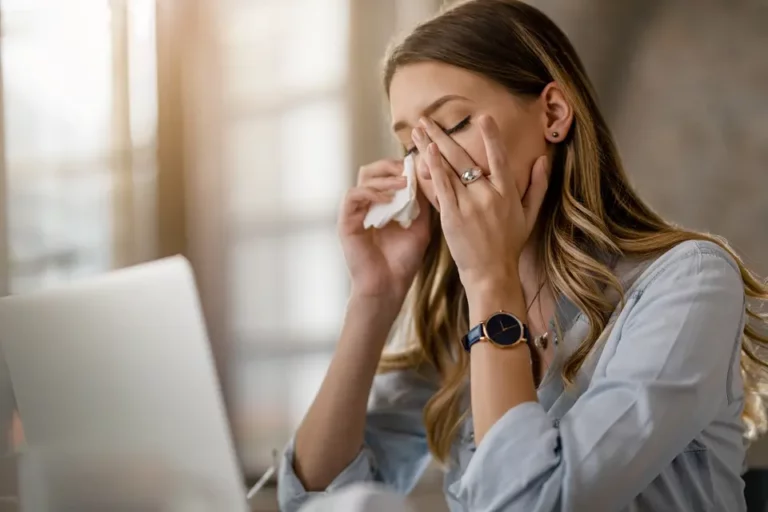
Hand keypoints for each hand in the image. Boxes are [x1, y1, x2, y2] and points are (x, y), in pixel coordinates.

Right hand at [338, 159, 431, 300]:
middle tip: (408, 170)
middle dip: (391, 166)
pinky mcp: (345, 221)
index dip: (400, 167)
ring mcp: (355, 212)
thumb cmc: (403, 261)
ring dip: (384, 178)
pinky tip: (388, 200)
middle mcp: (367, 206)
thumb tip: (427, 177)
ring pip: (363, 179)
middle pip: (372, 170)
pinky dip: (371, 193)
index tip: (419, 166)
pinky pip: (353, 196)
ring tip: (403, 183)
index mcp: (382, 205)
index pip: (386, 175)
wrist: (389, 286)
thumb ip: (421, 204)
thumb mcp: (419, 227)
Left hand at [411, 115, 549, 295]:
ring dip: (431, 146)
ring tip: (417, 130)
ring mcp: (469, 205)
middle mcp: (488, 195)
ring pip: (449, 169)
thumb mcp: (530, 216)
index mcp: (508, 193)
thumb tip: (543, 160)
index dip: (491, 137)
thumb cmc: (509, 245)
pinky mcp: (452, 216)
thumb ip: (537, 187)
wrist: (491, 273)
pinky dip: (433, 168)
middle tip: (428, 118)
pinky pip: (441, 187)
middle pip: (465, 158)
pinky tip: (424, 153)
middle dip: (444, 135)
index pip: (499, 158)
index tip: (482, 117)